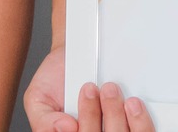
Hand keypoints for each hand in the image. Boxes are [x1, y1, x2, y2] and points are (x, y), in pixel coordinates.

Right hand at [22, 48, 155, 131]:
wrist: (77, 54)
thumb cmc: (55, 80)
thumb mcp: (37, 99)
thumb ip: (42, 120)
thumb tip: (65, 129)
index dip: (83, 130)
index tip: (71, 119)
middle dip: (92, 117)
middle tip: (89, 89)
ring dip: (116, 116)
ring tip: (108, 91)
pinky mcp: (138, 127)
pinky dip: (140, 122)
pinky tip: (132, 105)